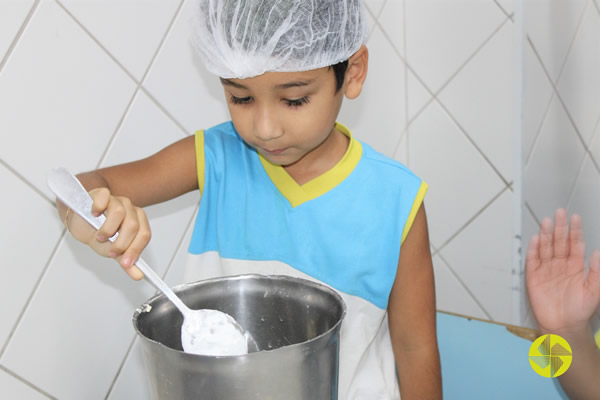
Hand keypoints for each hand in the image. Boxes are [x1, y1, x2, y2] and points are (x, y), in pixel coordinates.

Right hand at [62, 188, 150, 279]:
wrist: (79, 221)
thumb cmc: (98, 233)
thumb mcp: (112, 250)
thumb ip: (125, 261)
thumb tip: (138, 275)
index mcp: (137, 222)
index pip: (144, 235)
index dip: (135, 250)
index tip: (126, 263)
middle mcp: (130, 209)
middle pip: (133, 226)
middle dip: (121, 243)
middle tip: (110, 251)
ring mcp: (116, 200)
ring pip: (119, 212)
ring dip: (108, 229)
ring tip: (100, 236)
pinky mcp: (101, 193)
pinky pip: (104, 197)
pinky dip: (98, 207)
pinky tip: (93, 215)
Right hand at [525, 208, 599, 334]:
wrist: (563, 326)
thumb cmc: (579, 310)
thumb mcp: (594, 291)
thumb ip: (597, 272)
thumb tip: (597, 253)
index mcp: (576, 266)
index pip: (575, 244)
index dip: (575, 231)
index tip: (575, 218)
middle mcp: (560, 264)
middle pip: (559, 241)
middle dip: (560, 227)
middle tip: (560, 213)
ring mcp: (547, 269)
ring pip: (546, 247)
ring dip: (546, 234)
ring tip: (547, 222)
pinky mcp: (534, 276)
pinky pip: (533, 260)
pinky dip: (534, 249)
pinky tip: (536, 239)